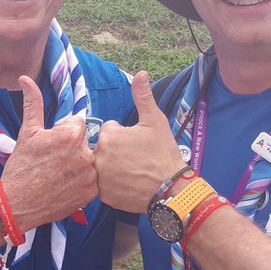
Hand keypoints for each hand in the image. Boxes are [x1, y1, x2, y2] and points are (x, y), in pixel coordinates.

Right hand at [0, 76, 96, 229]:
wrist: (17, 203)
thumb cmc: (21, 166)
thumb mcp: (27, 132)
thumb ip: (33, 103)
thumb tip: (25, 78)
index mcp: (72, 135)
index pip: (78, 125)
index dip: (64, 134)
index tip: (52, 146)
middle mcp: (86, 154)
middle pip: (85, 144)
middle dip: (73, 150)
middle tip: (54, 163)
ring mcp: (90, 176)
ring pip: (90, 163)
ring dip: (79, 167)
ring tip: (59, 176)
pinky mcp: (91, 194)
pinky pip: (92, 182)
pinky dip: (81, 184)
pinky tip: (65, 187)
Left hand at [94, 71, 188, 212]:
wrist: (172, 189)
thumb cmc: (164, 153)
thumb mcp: (155, 121)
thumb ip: (143, 96)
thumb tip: (141, 73)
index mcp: (109, 136)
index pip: (110, 130)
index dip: (125, 135)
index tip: (138, 144)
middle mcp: (99, 157)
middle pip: (104, 148)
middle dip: (117, 151)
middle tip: (137, 159)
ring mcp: (100, 178)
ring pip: (103, 166)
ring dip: (113, 167)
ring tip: (134, 172)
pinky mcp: (104, 196)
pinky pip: (104, 185)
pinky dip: (113, 185)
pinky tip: (129, 184)